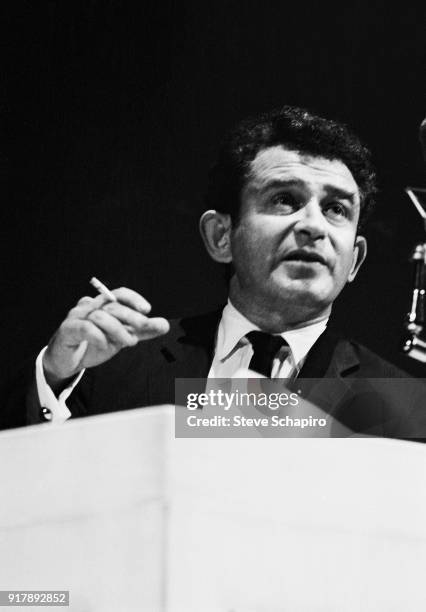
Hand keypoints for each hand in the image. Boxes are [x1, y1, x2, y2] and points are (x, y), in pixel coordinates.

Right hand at [42, 287, 169, 389]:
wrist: (67, 361)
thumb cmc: (94, 344)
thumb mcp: (122, 337)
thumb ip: (142, 331)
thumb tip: (164, 324)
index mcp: (103, 305)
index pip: (119, 294)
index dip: (134, 299)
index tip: (147, 310)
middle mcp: (90, 306)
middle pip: (112, 305)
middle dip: (131, 316)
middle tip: (143, 327)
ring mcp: (77, 317)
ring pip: (100, 316)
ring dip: (118, 330)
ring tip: (129, 342)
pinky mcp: (68, 330)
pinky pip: (85, 328)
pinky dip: (98, 336)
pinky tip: (105, 345)